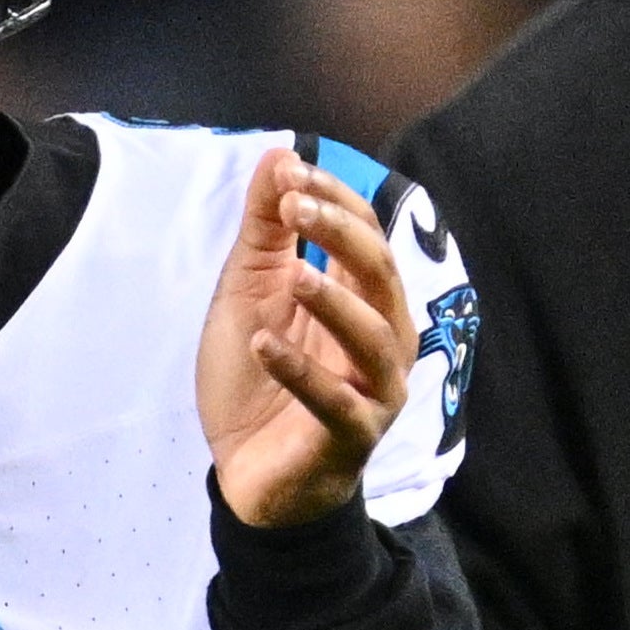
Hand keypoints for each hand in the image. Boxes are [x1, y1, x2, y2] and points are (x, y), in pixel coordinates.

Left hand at [198, 149, 414, 528]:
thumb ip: (267, 229)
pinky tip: (263, 344)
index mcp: (363, 299)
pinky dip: (300, 372)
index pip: (366, 235)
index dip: (334, 199)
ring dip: (335, 302)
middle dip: (342, 234)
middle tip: (296, 207)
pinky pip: (335, 402)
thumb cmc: (258, 379)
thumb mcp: (250, 291)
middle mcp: (382, 339)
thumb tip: (280, 155)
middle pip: (381, 275)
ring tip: (293, 276)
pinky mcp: (351, 437)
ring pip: (374, 338)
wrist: (247, 474)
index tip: (290, 174)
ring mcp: (373, 391)